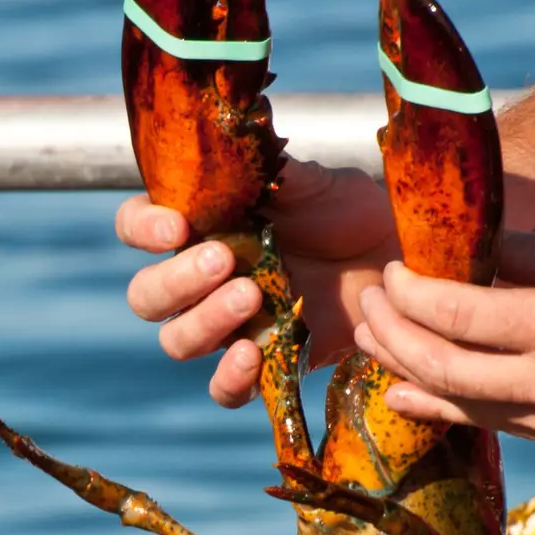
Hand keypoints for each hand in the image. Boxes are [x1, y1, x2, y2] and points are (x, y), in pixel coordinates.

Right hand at [116, 160, 399, 406]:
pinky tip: (253, 356)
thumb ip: (271, 174)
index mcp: (202, 226)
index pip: (137, 227)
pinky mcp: (263, 365)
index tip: (176, 226)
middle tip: (224, 261)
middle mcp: (202, 278)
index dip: (142, 229)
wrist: (397, 263)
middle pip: (147, 296)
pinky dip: (228, 378)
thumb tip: (237, 145)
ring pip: (177, 339)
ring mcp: (228, 326)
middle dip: (176, 281)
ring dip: (203, 322)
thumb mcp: (315, 184)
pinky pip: (223, 389)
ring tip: (251, 296)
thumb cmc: (351, 213)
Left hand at [352, 231, 534, 449]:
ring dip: (407, 371)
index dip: (408, 294)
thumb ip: (520, 256)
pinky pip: (489, 422)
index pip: (455, 315)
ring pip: (459, 403)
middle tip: (367, 304)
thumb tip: (455, 252)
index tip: (390, 271)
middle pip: (441, 367)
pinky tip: (408, 389)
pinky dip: (444, 402)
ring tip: (373, 341)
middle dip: (391, 334)